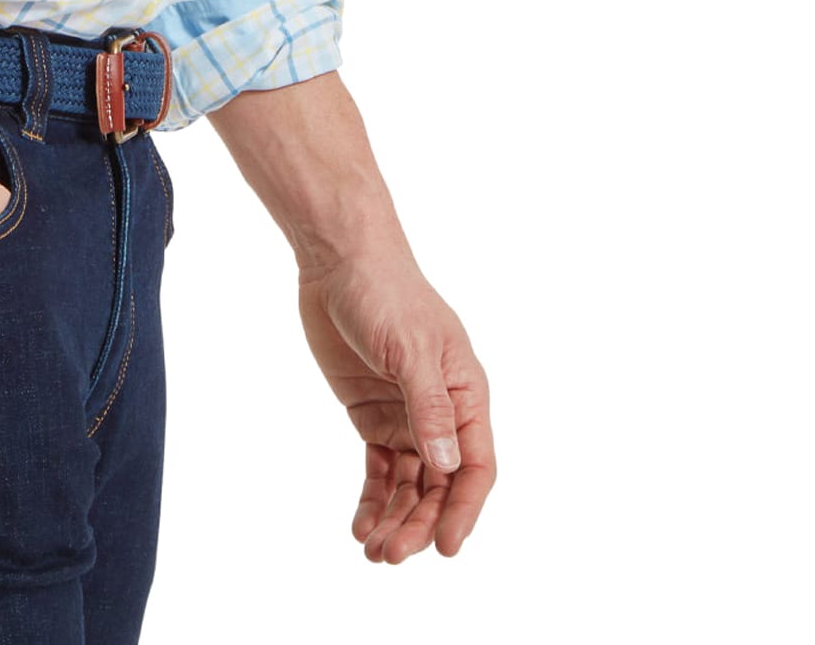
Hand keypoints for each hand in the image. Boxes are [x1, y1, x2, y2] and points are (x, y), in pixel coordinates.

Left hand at [296, 245, 494, 561]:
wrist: (339, 260)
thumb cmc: (385, 291)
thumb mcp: (411, 348)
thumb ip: (428, 408)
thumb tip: (446, 465)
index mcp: (465, 394)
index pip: (475, 466)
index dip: (464, 509)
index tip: (446, 547)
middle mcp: (441, 412)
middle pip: (441, 484)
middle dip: (421, 522)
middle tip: (393, 555)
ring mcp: (406, 416)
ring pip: (410, 484)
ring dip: (396, 518)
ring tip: (374, 552)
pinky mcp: (372, 415)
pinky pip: (380, 468)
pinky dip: (373, 498)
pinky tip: (360, 524)